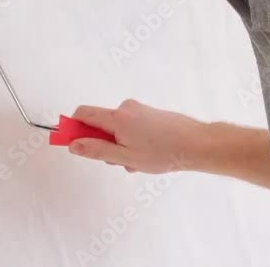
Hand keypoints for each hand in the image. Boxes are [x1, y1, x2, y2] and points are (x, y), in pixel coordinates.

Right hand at [68, 99, 203, 173]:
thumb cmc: (162, 152)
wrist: (196, 144)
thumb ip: (97, 150)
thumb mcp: (125, 157)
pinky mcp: (149, 114)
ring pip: (116, 129)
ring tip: (139, 161)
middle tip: (119, 161)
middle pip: (99, 123)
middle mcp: (126, 108)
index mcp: (116, 117)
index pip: (83, 113)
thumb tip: (74, 144)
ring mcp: (139, 110)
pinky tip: (147, 155)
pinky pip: (130, 127)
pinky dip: (131, 141)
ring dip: (120, 145)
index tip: (73, 143)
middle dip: (103, 143)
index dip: (73, 128)